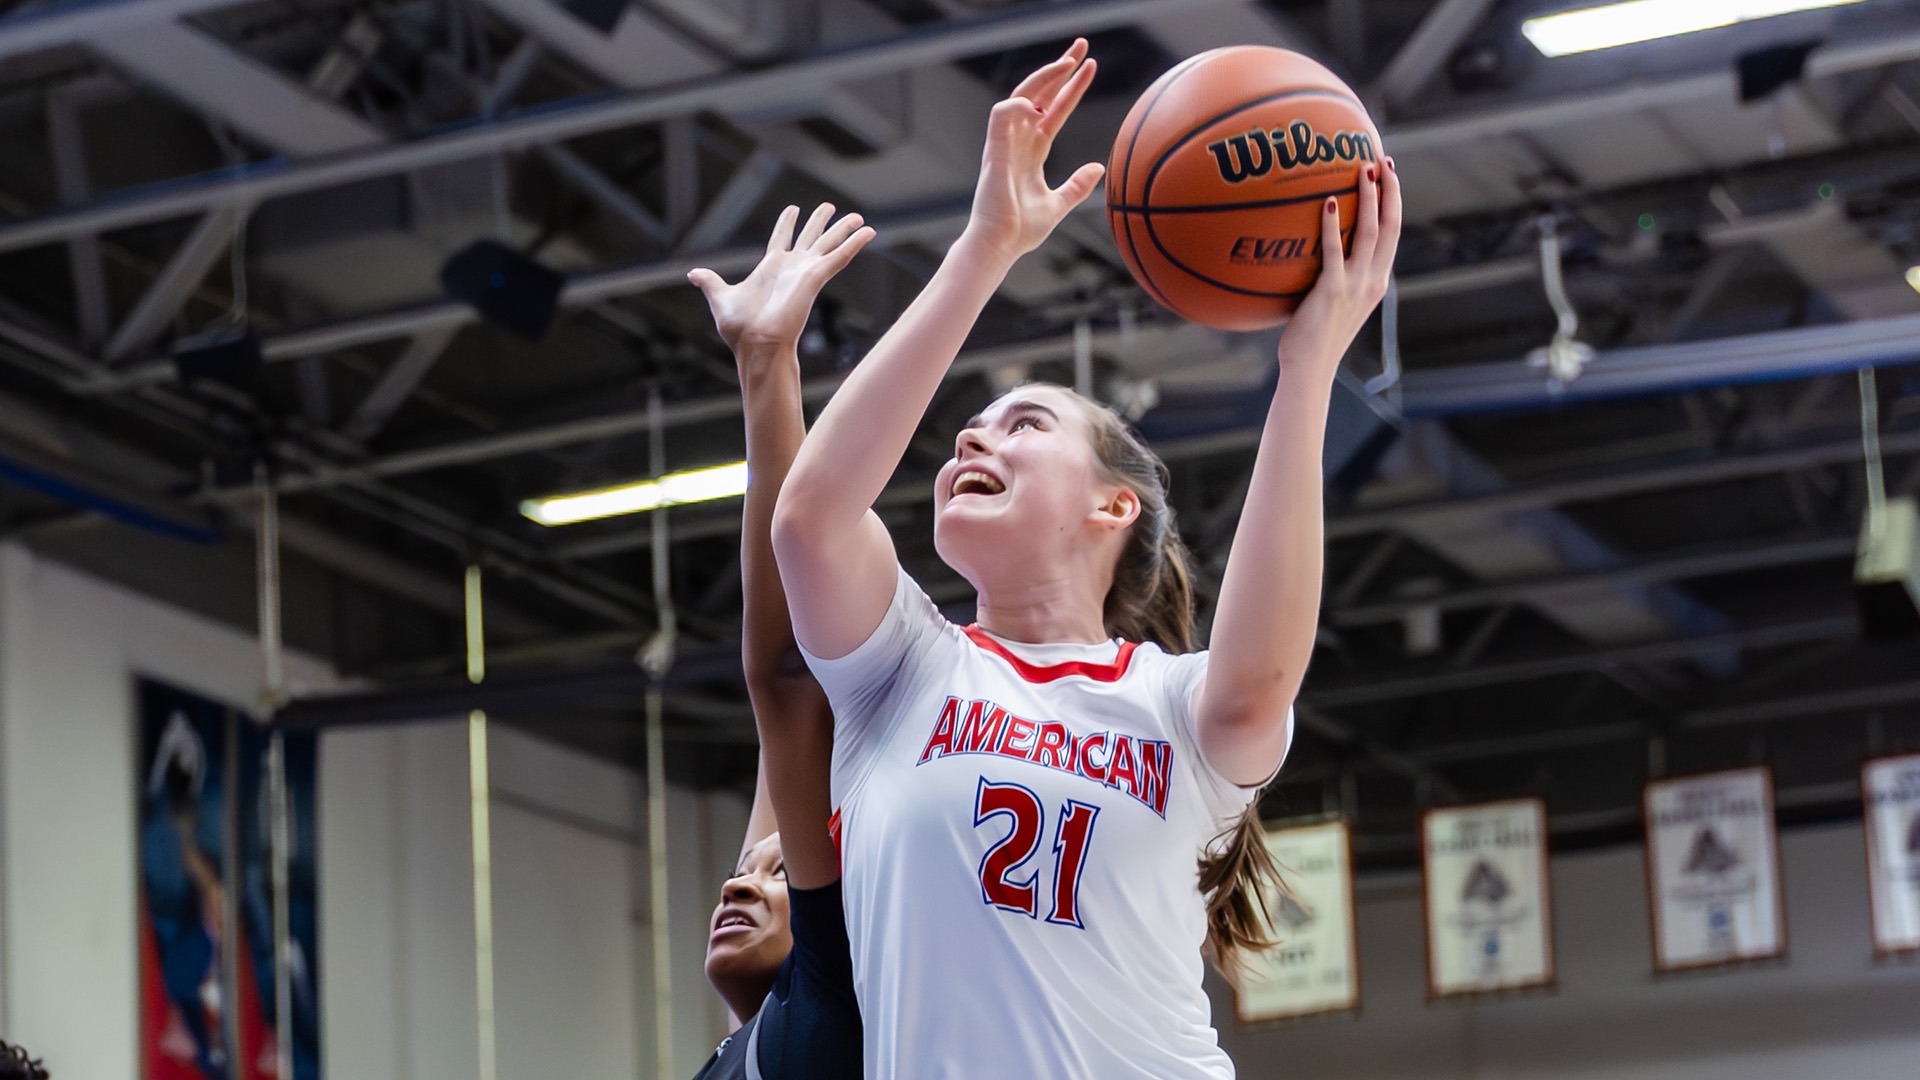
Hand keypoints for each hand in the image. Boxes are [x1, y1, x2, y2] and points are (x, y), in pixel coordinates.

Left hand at [688, 203, 874, 357]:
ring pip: (828, 244)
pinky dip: (854, 244)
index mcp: (771, 268)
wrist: (757, 343)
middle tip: (829, 206)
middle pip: (810, 237)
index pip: (782, 238)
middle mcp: (791, 268)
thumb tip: (693, 274)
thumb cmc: (740, 328)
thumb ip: (710, 282)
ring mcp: (806, 272)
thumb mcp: (720, 296)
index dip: (787, 223)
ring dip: (843, 229)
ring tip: (857, 217)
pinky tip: (868, 232)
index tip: (793, 209)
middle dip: (819, 222)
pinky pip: (839, 257)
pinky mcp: (816, 278)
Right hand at [960, 38, 1104, 263]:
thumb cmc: (1021, 231)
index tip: (1091, 68)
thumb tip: (1099, 168)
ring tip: (1068, 63)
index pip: (1055, 110)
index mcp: (1033, 151)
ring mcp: (1005, 143)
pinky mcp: (994, 151)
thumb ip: (1076, 185)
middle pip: (1040, 93)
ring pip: (1021, 95)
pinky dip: (1017, 103)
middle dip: (1060, 68)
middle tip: (1082, 45)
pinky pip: (1001, 114)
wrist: (1000, 246)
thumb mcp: (1058, 204)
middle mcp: (1019, 141)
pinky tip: (1036, 102)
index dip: (1072, 89)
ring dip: (1044, 77)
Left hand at [1276, 155, 1402, 376]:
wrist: (1310, 368)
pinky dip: (1334, 225)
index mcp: (1377, 282)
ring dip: (1370, 198)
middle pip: (1392, 226)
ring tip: (1363, 169)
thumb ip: (1336, 277)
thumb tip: (1320, 250)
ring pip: (1371, 233)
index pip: (1394, 235)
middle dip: (1391, 190)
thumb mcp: (1335, 303)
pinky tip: (1330, 202)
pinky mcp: (1332, 290)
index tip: (1390, 175)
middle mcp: (1373, 281)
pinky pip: (1334, 251)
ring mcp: (1355, 285)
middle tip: (1385, 160)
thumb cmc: (1314, 338)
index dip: (1394, 202)